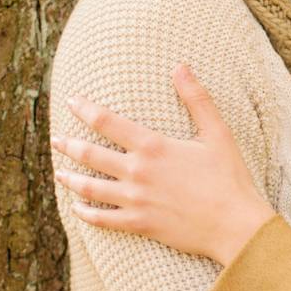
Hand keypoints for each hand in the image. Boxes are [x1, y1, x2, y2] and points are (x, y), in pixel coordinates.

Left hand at [51, 65, 275, 264]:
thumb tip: (181, 67)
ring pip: (90, 187)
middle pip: (90, 155)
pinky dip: (85, 214)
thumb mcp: (218, 133)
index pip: (107, 122)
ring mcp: (135, 200)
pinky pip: (103, 219)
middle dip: (68, 145)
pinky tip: (77, 209)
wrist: (235, 224)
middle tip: (56, 139)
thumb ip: (197, 99)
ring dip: (70, 178)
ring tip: (58, 172)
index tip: (71, 102)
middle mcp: (137, 172)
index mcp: (153, 146)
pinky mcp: (140, 224)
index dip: (85, 109)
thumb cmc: (230, 178)